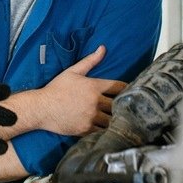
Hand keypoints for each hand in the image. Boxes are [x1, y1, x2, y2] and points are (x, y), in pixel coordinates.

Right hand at [55, 41, 182, 177]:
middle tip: (142, 110)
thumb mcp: (72, 72)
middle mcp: (94, 102)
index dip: (130, 89)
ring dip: (121, 121)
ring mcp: (90, 117)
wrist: (41, 109)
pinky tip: (118, 134)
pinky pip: (102, 132)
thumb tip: (103, 49)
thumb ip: (90, 61)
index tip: (139, 92)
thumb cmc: (55, 89)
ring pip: (113, 120)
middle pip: (118, 105)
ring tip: (133, 123)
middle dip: (128, 107)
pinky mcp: (85, 129)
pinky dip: (109, 132)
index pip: (119, 87)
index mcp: (93, 86)